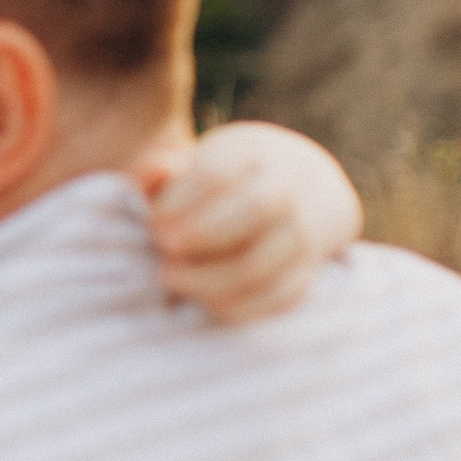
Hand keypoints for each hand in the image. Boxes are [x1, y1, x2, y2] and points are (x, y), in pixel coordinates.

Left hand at [136, 120, 363, 325]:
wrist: (304, 187)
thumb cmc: (233, 179)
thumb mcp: (205, 161)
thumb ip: (169, 172)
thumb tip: (154, 173)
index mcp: (254, 154)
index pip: (218, 174)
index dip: (181, 202)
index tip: (153, 224)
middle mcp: (288, 189)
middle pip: (254, 208)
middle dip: (203, 234)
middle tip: (163, 250)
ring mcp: (303, 231)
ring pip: (265, 259)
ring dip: (211, 278)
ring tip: (172, 279)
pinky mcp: (307, 271)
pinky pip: (279, 296)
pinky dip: (240, 306)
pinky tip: (205, 302)